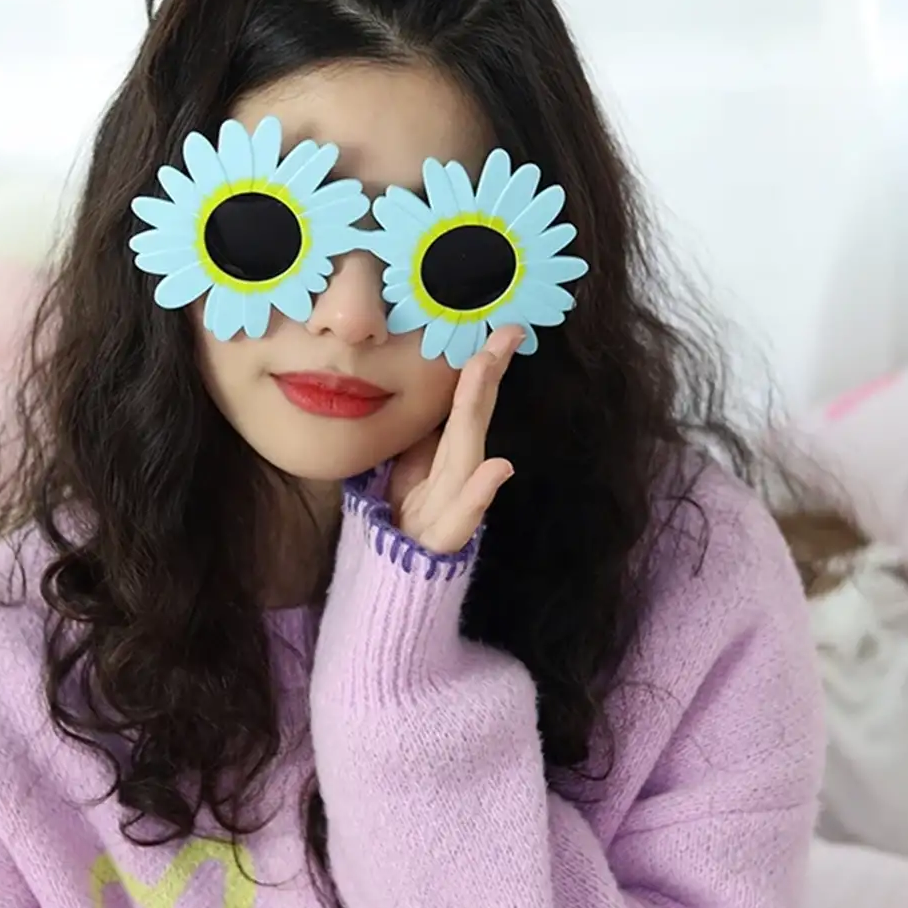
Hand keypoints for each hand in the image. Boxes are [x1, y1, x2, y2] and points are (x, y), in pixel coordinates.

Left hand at [390, 326, 521, 553]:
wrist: (401, 581)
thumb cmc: (408, 523)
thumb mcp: (408, 475)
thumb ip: (425, 440)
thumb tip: (429, 400)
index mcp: (446, 457)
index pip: (468, 403)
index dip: (482, 365)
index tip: (502, 326)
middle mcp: (456, 475)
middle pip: (471, 419)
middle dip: (488, 374)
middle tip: (506, 332)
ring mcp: (454, 506)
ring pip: (467, 454)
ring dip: (478, 412)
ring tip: (487, 368)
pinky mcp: (446, 537)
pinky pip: (463, 516)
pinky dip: (480, 492)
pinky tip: (499, 467)